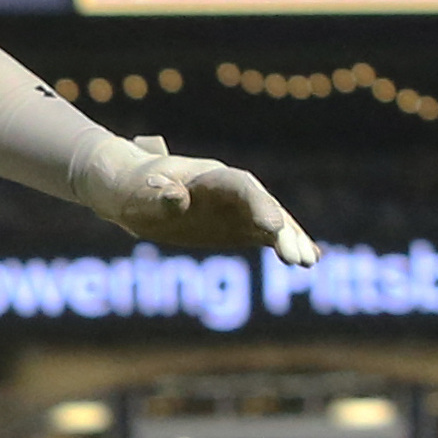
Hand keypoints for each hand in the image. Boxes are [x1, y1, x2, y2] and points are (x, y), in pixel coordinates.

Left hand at [81, 134, 316, 264]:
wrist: (128, 192)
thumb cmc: (131, 188)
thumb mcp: (138, 192)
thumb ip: (159, 196)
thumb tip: (177, 198)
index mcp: (207, 174)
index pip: (240, 185)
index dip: (260, 204)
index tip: (273, 228)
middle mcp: (227, 190)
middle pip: (262, 205)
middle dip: (282, 229)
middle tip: (298, 258)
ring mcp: (235, 208)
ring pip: (270, 221)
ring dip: (290, 240)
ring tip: (309, 262)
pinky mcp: (236, 226)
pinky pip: (266, 235)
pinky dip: (287, 245)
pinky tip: (310, 260)